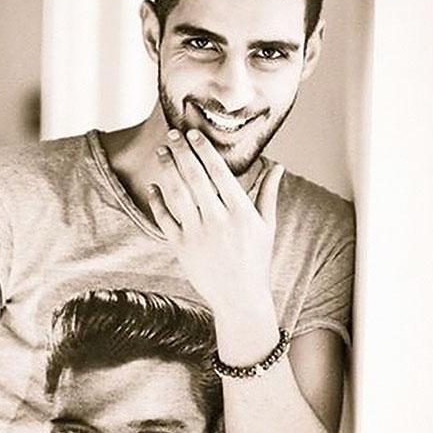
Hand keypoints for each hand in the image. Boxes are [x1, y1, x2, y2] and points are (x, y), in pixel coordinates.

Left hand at [148, 129, 282, 312]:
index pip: (218, 173)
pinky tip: (153, 186)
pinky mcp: (181, 248)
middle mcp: (218, 220)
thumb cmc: (255, 261)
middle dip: (182, 152)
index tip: (194, 134)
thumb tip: (278, 167)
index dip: (204, 150)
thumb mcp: (266, 226)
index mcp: (240, 212)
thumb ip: (268, 194)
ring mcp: (197, 234)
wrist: (240, 299)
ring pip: (178, 194)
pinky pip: (165, 219)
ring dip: (168, 170)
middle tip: (173, 134)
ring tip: (162, 151)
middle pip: (195, 177)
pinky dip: (157, 201)